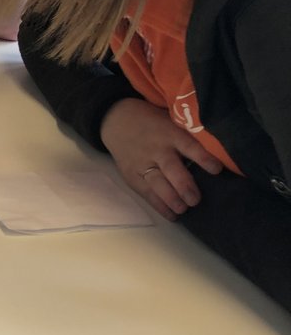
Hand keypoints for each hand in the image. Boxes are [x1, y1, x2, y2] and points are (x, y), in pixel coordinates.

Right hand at [100, 99, 223, 219]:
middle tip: (195, 200)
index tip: (217, 170)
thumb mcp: (169, 119)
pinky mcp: (132, 175)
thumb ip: (186, 134)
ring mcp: (142, 163)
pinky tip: (171, 215)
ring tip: (183, 209)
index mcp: (169, 133)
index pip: (188, 146)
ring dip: (171, 199)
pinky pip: (146, 193)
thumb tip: (216, 150)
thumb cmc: (152, 121)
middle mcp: (156, 149)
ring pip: (157, 184)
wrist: (116, 120)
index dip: (202, 158)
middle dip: (184, 186)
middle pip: (171, 169)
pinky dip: (159, 205)